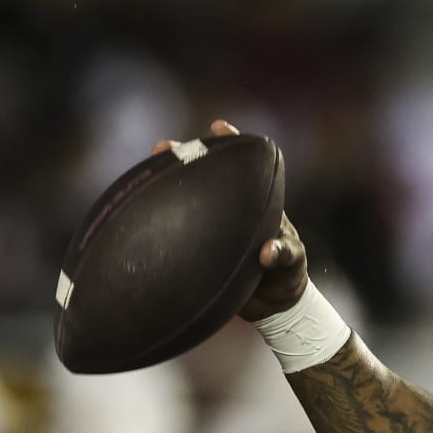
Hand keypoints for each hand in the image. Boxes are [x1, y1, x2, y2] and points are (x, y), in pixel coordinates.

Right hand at [152, 119, 309, 320]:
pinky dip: (160, 223)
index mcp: (257, 206)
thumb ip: (285, 254)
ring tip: (145, 172)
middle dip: (186, 159)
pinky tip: (138, 213)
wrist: (273, 307)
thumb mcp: (294, 263)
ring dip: (167, 186)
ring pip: (187, 202)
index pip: (244, 169)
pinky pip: (178, 234)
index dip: (232, 144)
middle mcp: (232, 212)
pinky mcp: (200, 250)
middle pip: (207, 178)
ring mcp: (213, 229)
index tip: (219, 125)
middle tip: (164, 146)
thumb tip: (267, 251)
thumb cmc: (288, 277)